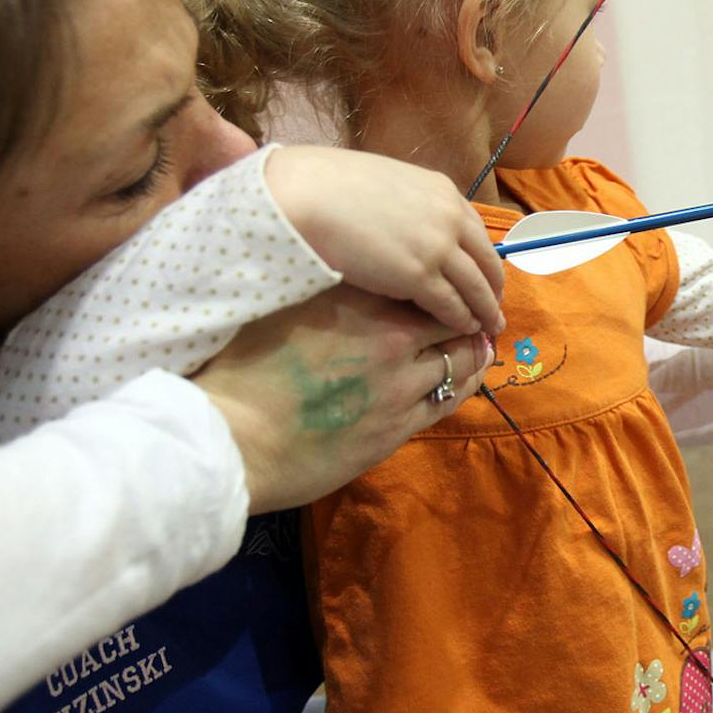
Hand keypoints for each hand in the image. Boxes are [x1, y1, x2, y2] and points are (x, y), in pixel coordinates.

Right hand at [188, 286, 492, 513]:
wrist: (232, 440)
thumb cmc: (239, 373)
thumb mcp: (278, 311)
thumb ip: (321, 291)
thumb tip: (347, 272)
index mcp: (353, 301)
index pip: (419, 280)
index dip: (436, 279)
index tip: (439, 279)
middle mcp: (386, 336)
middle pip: (449, 315)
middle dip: (465, 313)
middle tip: (473, 310)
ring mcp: (398, 385)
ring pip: (459, 359)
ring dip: (473, 348)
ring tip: (479, 341)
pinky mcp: (399, 427)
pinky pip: (448, 398)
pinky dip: (464, 382)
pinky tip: (469, 374)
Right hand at [264, 146, 504, 334]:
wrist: (309, 195)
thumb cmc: (332, 188)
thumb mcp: (389, 187)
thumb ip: (411, 208)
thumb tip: (412, 225)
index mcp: (442, 192)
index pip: (477, 232)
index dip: (484, 259)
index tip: (487, 277)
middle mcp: (450, 217)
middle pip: (486, 261)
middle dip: (493, 288)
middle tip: (494, 309)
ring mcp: (438, 247)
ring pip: (475, 287)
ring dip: (484, 310)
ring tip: (487, 327)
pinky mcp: (420, 276)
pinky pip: (451, 304)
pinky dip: (461, 319)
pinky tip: (463, 329)